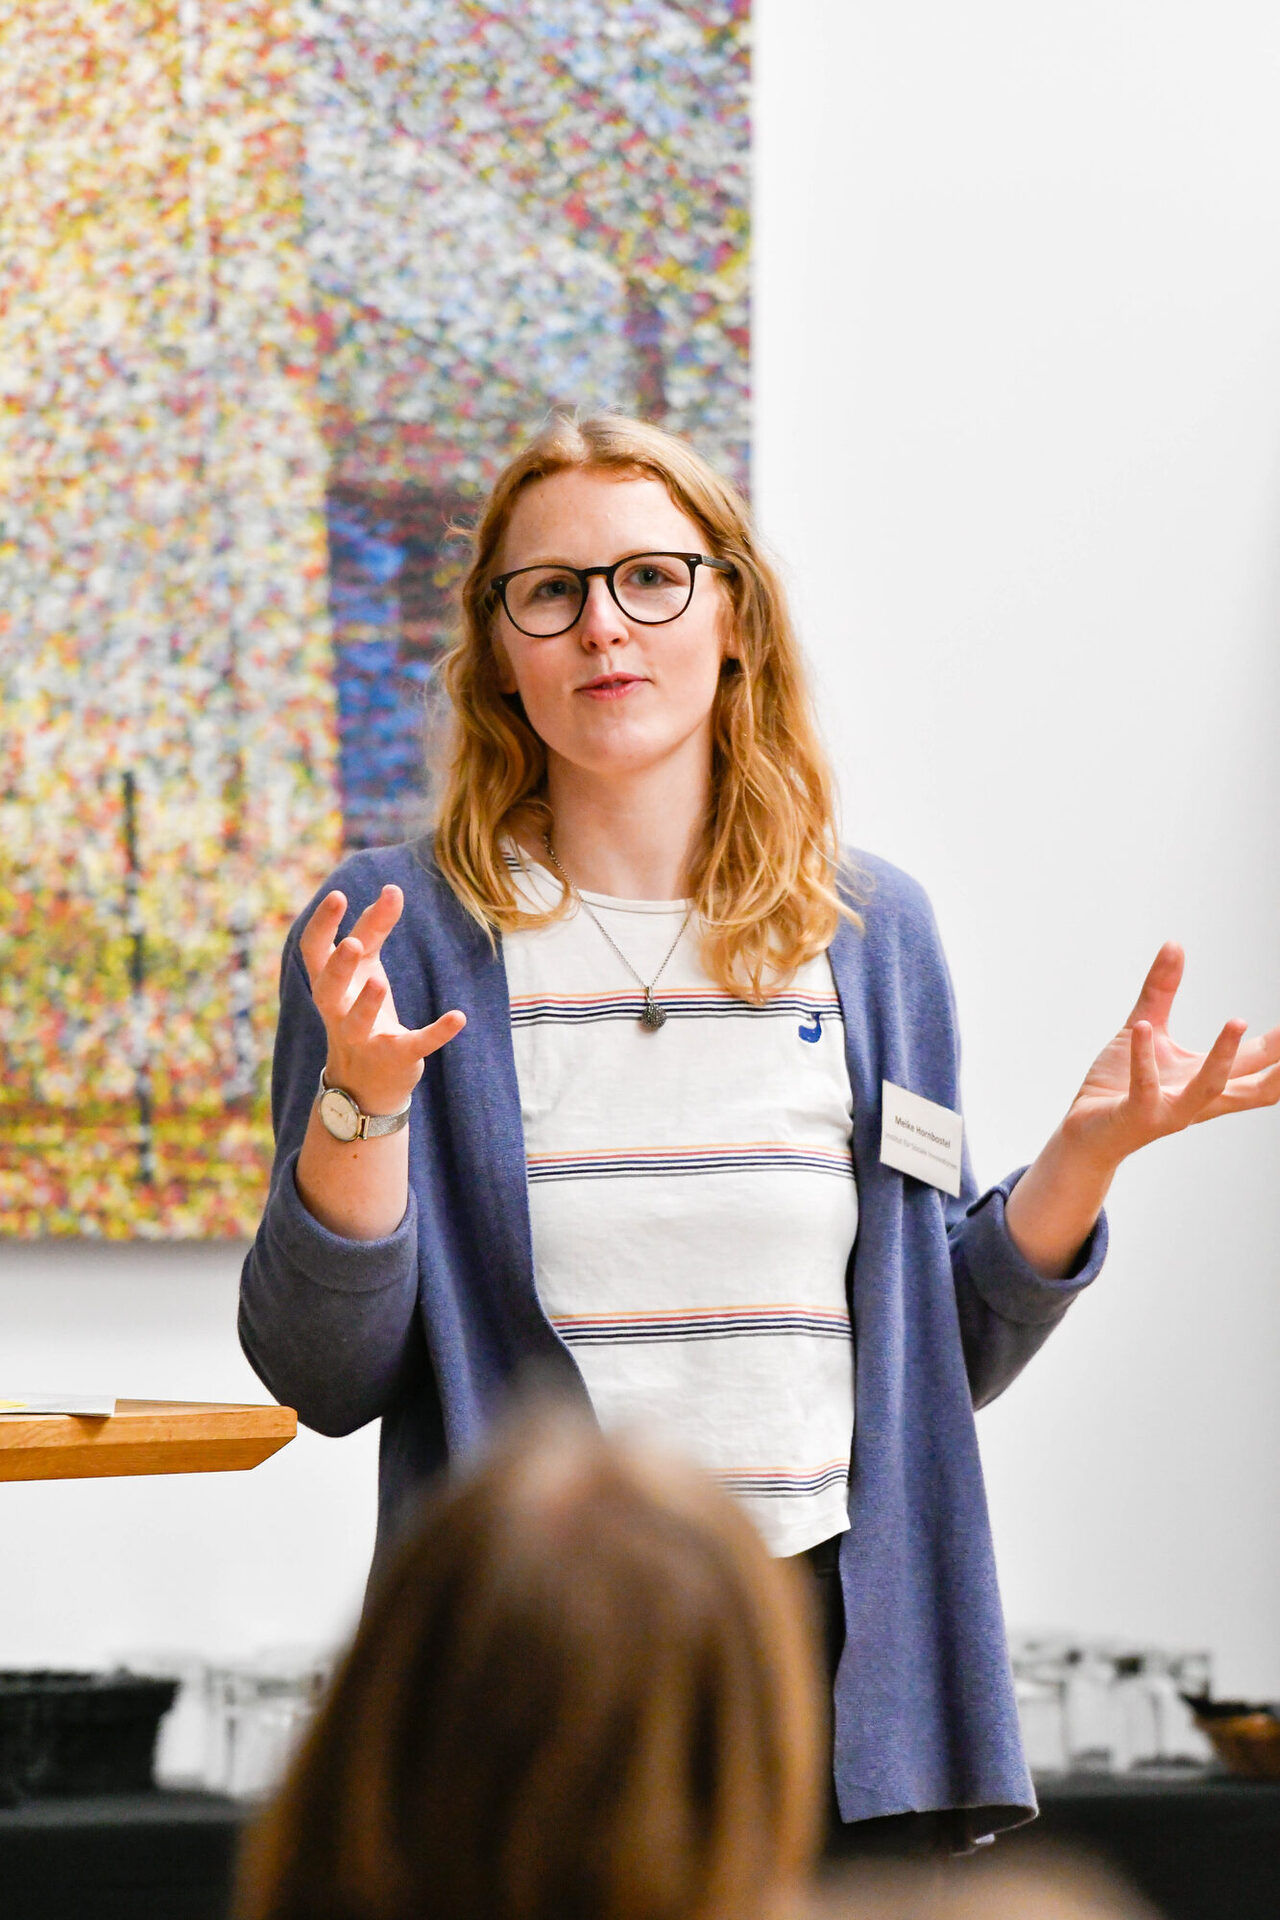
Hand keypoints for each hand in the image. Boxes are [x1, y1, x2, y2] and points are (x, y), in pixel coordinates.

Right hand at [298, 884, 464, 1113]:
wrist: (367, 1083)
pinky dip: (437, 1033)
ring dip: (366, 1003)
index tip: (338, 895)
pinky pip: (414, 1045)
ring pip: (356, 1024)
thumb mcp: (366, 969)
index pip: (313, 952)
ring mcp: (364, 1039)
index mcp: (330, 984)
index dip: (322, 925)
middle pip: (326, 990)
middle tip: (354, 943)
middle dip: (338, 968)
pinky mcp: (396, 1057)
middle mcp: (339, 1012)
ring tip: (379, 982)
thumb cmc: (362, 1008)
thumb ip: (375, 929)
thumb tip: (391, 889)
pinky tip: (458, 1017)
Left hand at [1063, 941, 1279, 1170]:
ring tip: (1238, 1021)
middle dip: (1279, 1061)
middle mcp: (1198, 1099)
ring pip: (1211, 1088)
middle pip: (1256, 1087)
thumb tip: (1175, 944)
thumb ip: (1161, 991)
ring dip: (1225, 1055)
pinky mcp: (1138, 1115)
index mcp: (1206, 1079)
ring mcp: (1171, 1110)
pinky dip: (1143, 1057)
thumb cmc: (1116, 1086)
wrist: (1082, 1133)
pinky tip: (1143, 1027)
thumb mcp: (1145, 1029)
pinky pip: (1145, 1086)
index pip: (1260, 1064)